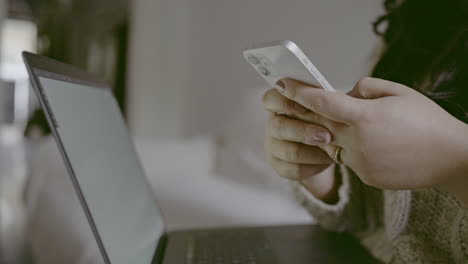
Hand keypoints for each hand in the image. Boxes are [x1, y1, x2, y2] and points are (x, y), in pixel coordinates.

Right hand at [262, 89, 339, 202]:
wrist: (328, 150)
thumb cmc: (327, 120)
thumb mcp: (329, 106)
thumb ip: (331, 98)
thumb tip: (346, 93)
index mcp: (280, 104)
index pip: (271, 100)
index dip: (285, 102)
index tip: (307, 105)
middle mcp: (273, 124)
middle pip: (278, 127)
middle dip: (304, 131)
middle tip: (327, 136)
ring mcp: (273, 147)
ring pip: (288, 151)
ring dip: (313, 152)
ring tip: (333, 152)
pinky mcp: (280, 166)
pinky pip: (294, 169)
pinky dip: (314, 166)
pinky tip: (327, 161)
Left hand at [278, 78, 467, 202]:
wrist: (451, 159)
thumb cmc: (428, 121)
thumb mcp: (399, 92)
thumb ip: (365, 89)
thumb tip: (346, 94)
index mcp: (363, 117)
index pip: (320, 102)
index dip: (299, 92)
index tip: (283, 84)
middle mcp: (355, 142)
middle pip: (317, 125)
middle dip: (303, 113)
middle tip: (290, 102)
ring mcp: (359, 163)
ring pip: (331, 145)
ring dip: (327, 133)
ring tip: (340, 124)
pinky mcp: (365, 177)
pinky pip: (348, 160)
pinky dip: (350, 150)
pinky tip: (369, 144)